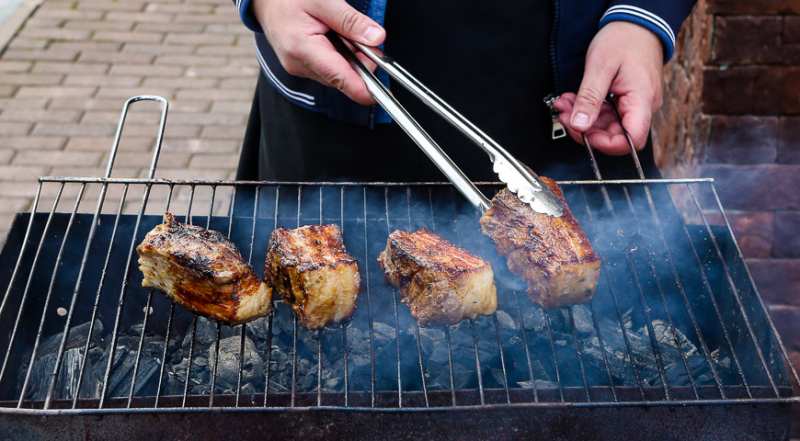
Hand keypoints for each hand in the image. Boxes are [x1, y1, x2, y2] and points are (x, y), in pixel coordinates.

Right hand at [251, 0, 385, 104]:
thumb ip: (350, 20)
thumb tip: (376, 38)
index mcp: (302, 49)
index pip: (340, 78)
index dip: (364, 89)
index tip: (384, 95)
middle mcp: (299, 65)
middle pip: (342, 77)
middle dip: (360, 62)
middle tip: (365, 37)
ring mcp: (299, 68)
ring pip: (337, 73)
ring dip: (349, 57)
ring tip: (341, 31)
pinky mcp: (301, 67)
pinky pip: (328, 68)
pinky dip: (338, 56)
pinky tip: (333, 37)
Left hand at [552, 21, 663, 154]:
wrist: (635, 24)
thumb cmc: (624, 39)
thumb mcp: (600, 67)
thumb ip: (589, 99)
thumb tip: (579, 125)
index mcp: (642, 99)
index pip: (632, 140)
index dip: (607, 144)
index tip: (583, 133)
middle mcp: (643, 106)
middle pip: (615, 135)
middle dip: (586, 128)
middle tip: (565, 115)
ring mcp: (636, 103)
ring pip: (608, 125)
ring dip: (584, 117)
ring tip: (565, 104)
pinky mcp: (627, 100)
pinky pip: (608, 113)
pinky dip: (589, 109)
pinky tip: (575, 100)